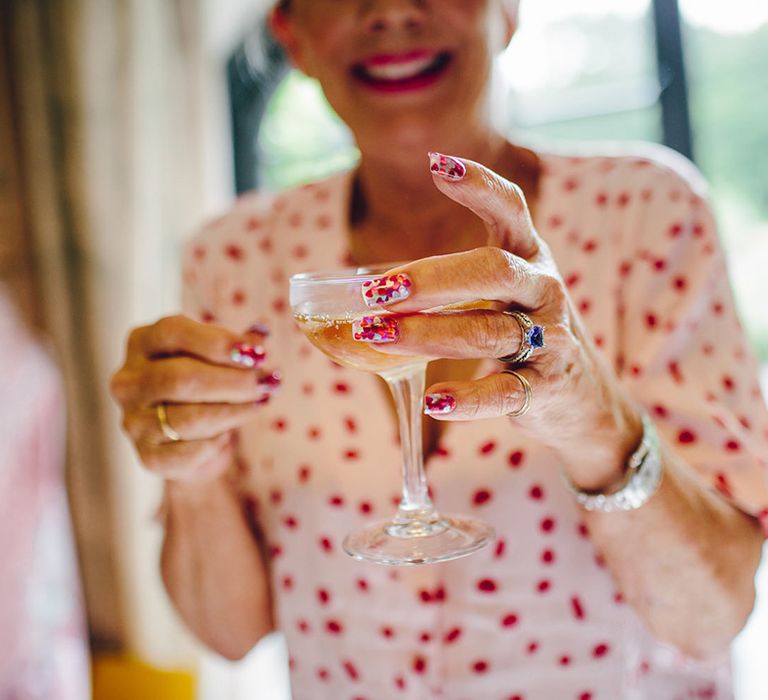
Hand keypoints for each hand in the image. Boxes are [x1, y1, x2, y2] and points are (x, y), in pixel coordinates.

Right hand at [110, 316, 279, 482]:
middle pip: (182, 379)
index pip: (172, 333)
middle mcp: (128, 381)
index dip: (218, 342)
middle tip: (268, 383)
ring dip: (235, 411)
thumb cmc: (206, 378)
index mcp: (142, 342)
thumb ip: (239, 342)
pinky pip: (191, 452)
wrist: (189, 433)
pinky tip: (230, 432)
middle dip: (234, 382)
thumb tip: (262, 334)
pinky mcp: (148, 457)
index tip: (257, 353)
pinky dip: (218, 443)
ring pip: (190, 418)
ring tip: (262, 402)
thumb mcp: (219, 352)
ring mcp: (133, 422)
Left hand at [355, 154, 641, 490]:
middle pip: (492, 271)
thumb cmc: (525, 332)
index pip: (511, 209)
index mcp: (529, 257)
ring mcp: (550, 338)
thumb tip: (370, 290)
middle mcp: (543, 289)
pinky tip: (433, 400)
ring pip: (488, 330)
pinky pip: (503, 391)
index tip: (435, 164)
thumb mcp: (505, 294)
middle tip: (377, 292)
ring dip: (427, 334)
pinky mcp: (546, 386)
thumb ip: (457, 282)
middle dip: (431, 279)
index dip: (479, 185)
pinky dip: (467, 398)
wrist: (581, 395)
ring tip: (375, 335)